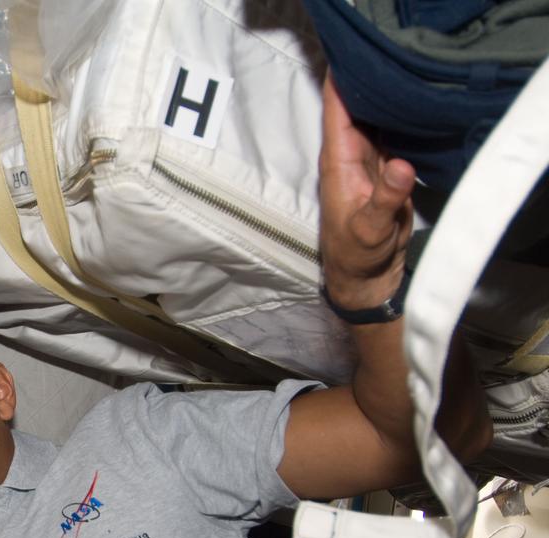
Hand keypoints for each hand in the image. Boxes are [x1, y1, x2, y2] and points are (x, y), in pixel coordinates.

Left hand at [318, 75, 415, 308]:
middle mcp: (350, 156)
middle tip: (384, 53)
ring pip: (372, 118)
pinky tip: (408, 100)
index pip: (337, 114)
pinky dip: (396, 117)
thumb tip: (401, 165)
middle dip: (364, 82)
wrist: (366, 275)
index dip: (341, 84)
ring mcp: (367, 161)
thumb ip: (386, 198)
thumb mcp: (370, 229)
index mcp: (339, 164)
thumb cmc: (357, 254)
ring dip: (381, 97)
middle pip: (355, 108)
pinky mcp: (384, 169)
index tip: (350, 55)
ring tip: (398, 69)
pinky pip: (388, 133)